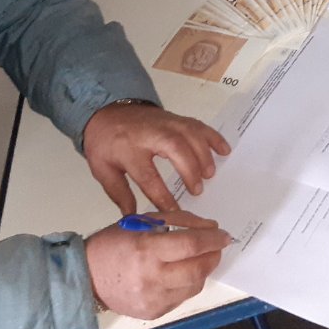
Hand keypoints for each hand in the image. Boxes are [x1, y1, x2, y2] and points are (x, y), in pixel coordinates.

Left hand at [83, 102, 230, 213]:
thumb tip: (134, 218)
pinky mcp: (176, 118)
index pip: (148, 176)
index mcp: (128, 149)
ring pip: (190, 134)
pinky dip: (213, 137)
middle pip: (174, 148)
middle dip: (189, 170)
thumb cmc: (105, 144)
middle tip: (197, 191)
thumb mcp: (103, 170)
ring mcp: (165, 123)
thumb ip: (120, 194)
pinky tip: (224, 151)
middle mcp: (150, 134)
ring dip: (203, 155)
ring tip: (209, 175)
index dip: (163, 196)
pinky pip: (198, 125)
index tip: (174, 212)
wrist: (107, 110)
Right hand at [84, 209, 231, 318]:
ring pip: (194, 285)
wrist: (85, 277)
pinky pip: (182, 297)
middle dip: (214, 255)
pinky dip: (188, 283)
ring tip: (202, 257)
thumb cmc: (112, 245)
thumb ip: (175, 221)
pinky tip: (184, 272)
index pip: (191, 244)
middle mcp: (151, 277)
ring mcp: (153, 299)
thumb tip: (207, 226)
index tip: (223, 234)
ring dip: (204, 269)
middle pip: (198, 268)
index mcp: (146, 249)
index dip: (212, 238)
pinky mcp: (154, 312)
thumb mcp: (139, 222)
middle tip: (217, 246)